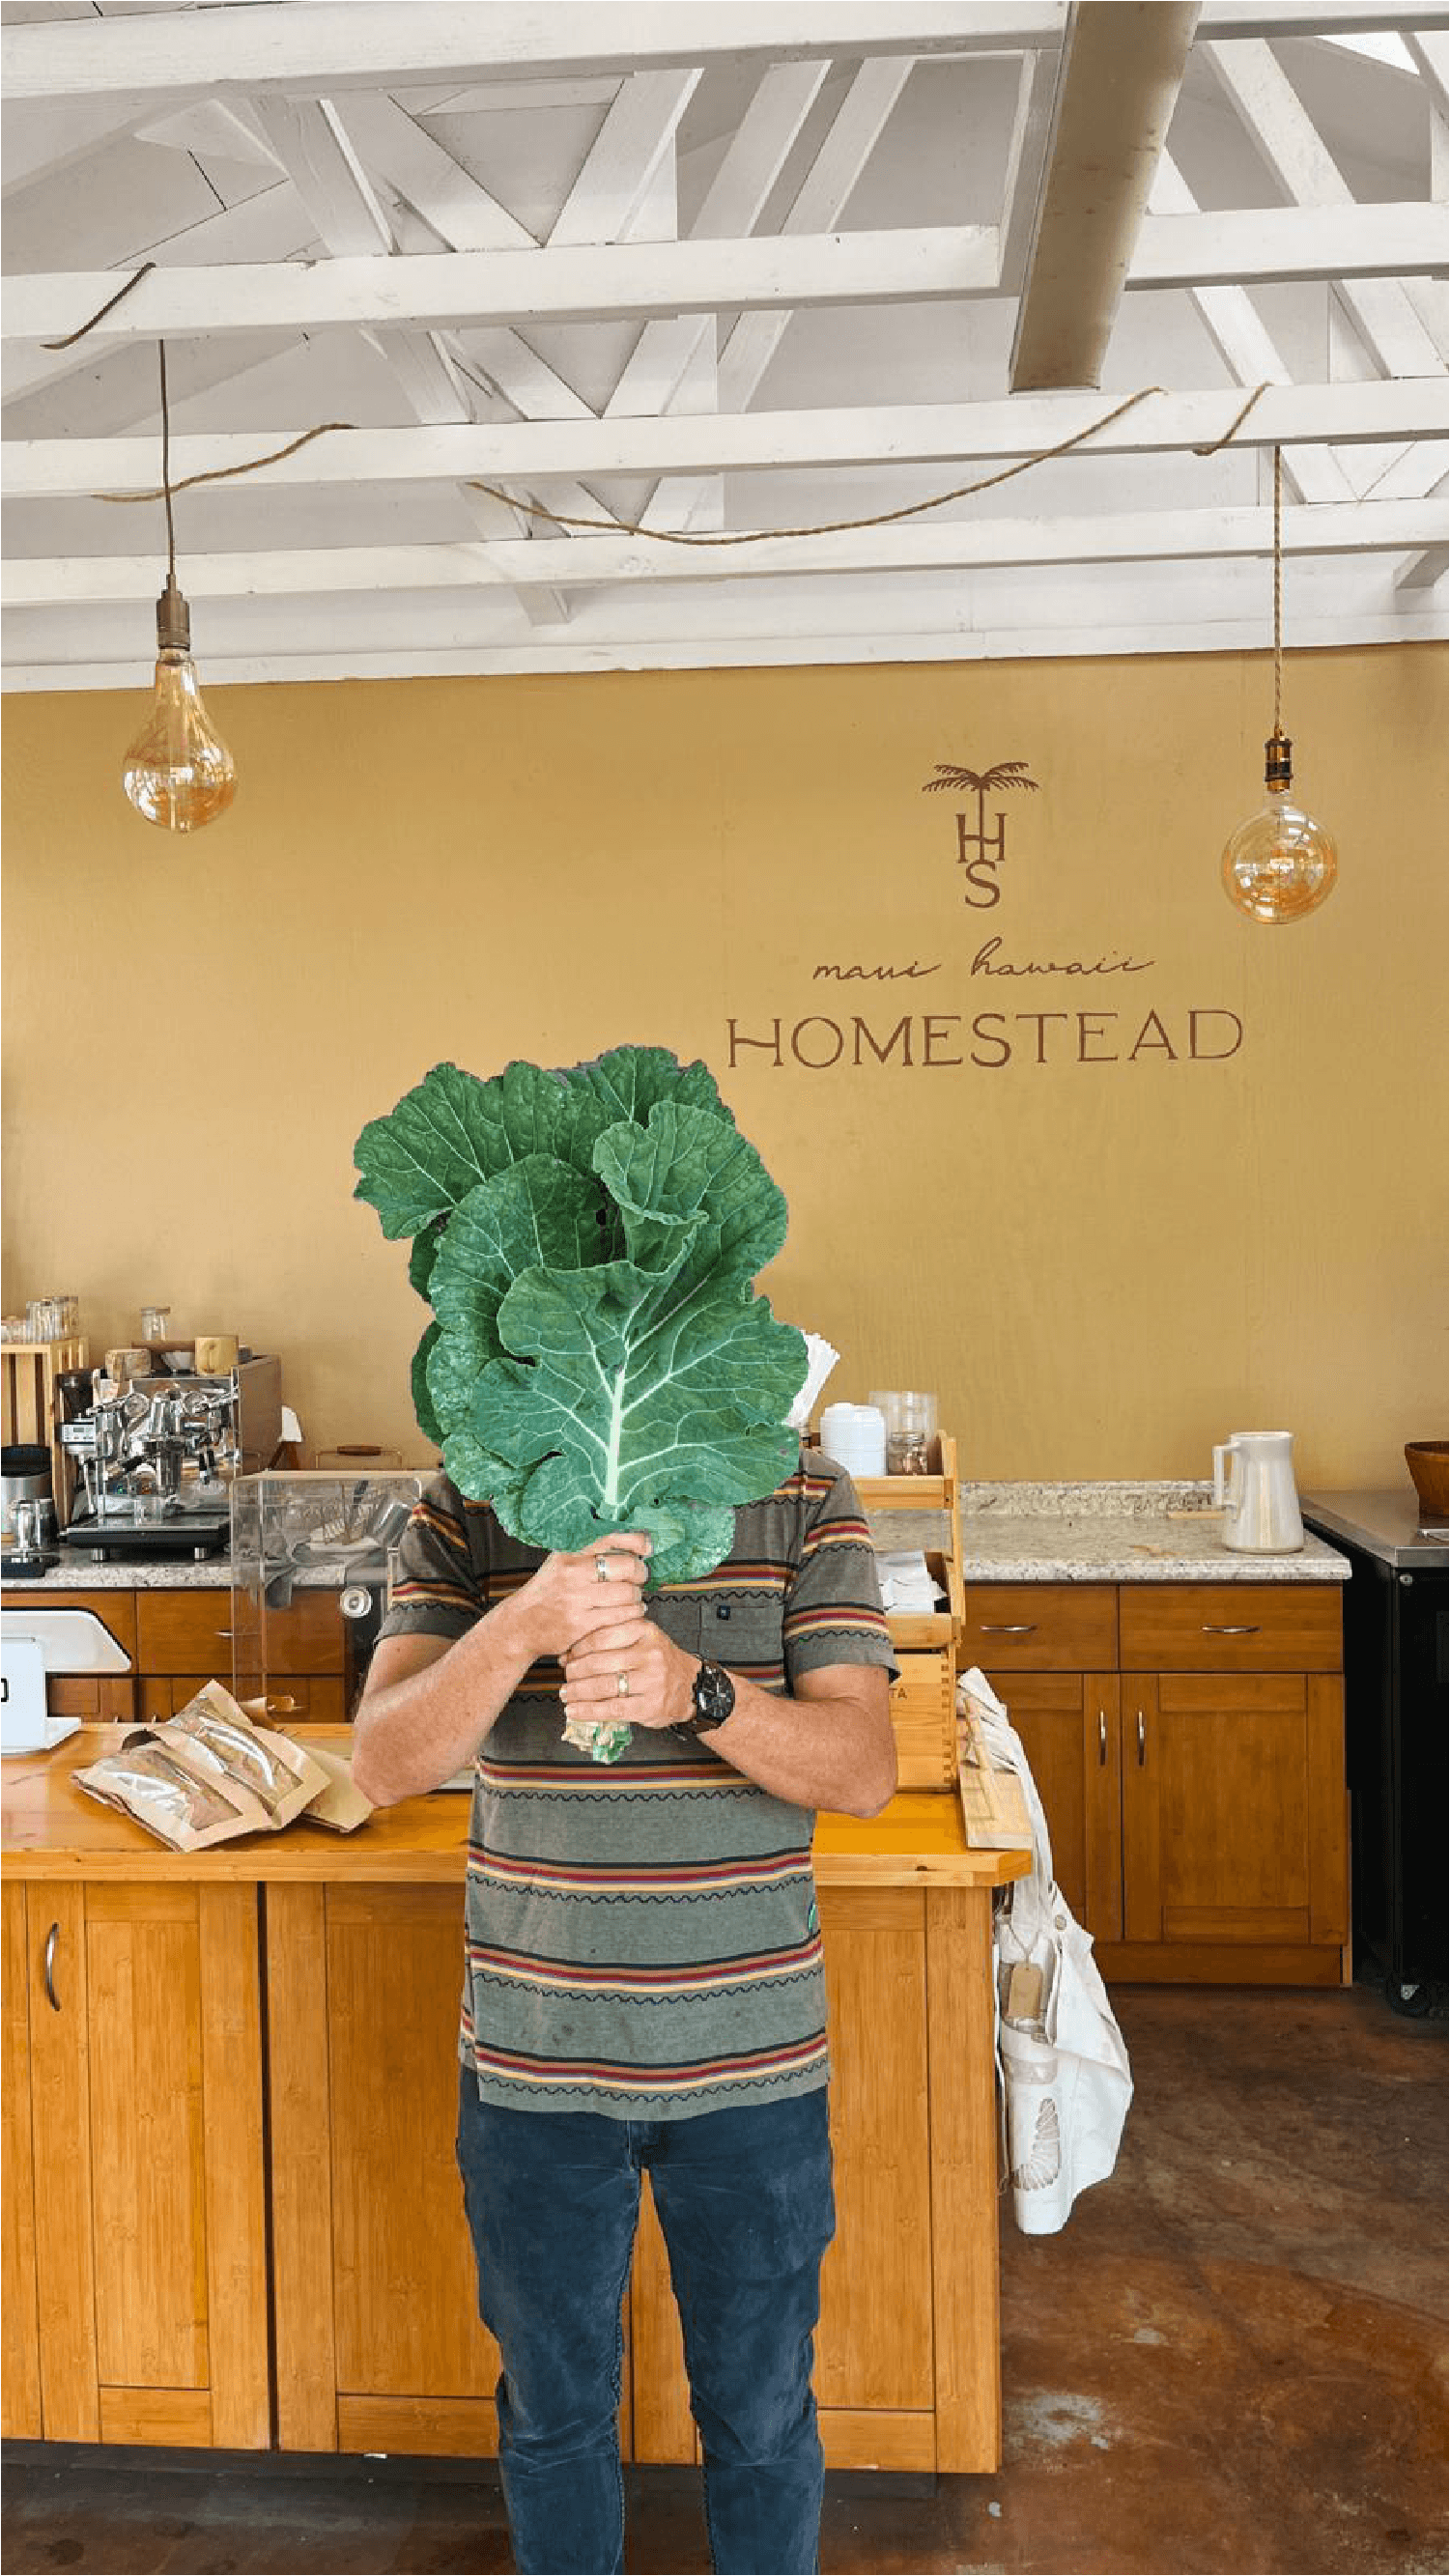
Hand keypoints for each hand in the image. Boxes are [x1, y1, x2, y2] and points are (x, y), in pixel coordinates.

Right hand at [510, 1534, 652, 1661]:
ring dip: (637, 1598)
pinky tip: (629, 1613)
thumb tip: (634, 1544)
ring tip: (633, 1599)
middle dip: (641, 1574)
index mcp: (569, 1555)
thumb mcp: (562, 1564)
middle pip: (627, 1567)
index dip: (636, 1541)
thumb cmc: (547, 1593)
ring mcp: (576, 1600)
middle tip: (640, 1578)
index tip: (647, 1547)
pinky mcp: (580, 1624)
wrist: (521, 1625)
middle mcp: (572, 1574)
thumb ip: (590, 1554)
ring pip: (628, 1594)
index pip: (611, 1538)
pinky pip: (620, 1617)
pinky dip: (631, 1615)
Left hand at [560, 1614, 698, 1734]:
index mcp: (645, 1631)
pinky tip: (575, 1711)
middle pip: (599, 1662)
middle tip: (566, 1677)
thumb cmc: (660, 1662)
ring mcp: (652, 1680)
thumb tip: (568, 1655)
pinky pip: (612, 1709)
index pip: (601, 1636)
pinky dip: (589, 1711)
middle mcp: (650, 1654)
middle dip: (575, 1672)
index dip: (578, 1649)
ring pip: (604, 1686)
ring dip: (578, 1692)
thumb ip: (610, 1642)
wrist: (692, 1686)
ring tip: (567, 1694)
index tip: (568, 1657)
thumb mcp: (641, 1640)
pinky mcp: (650, 1705)